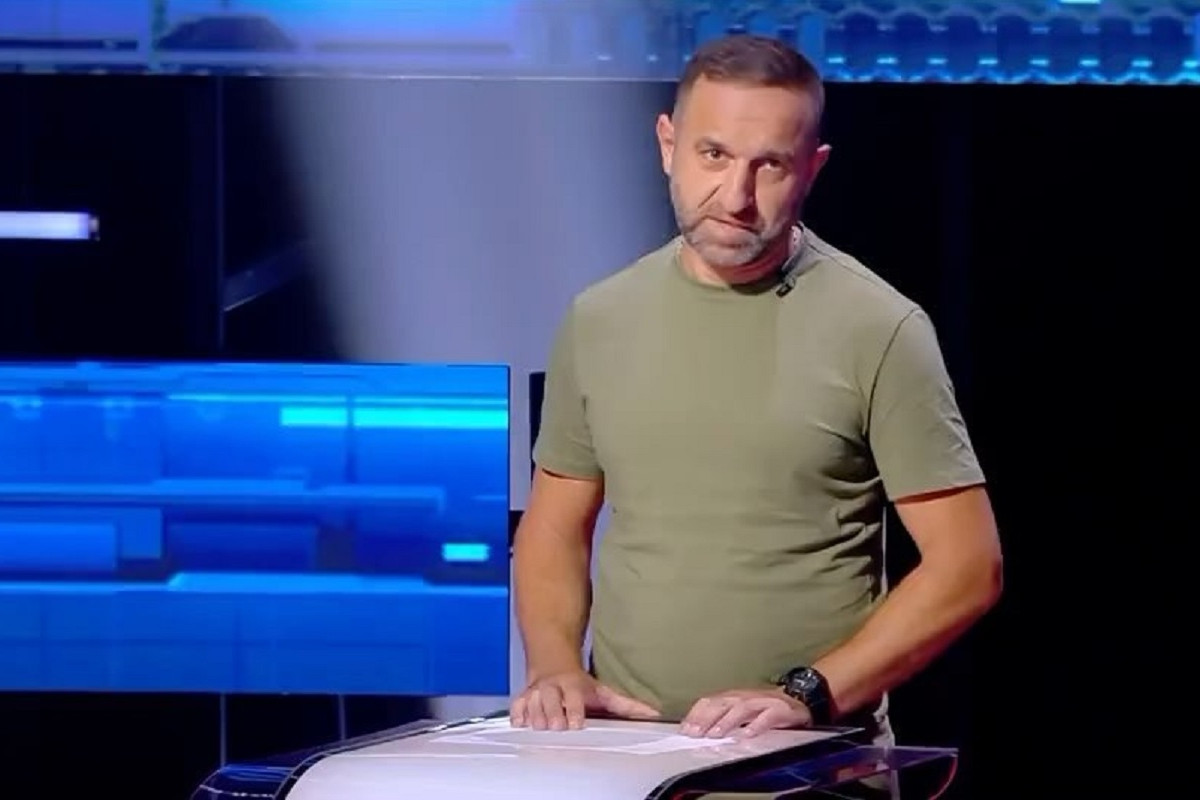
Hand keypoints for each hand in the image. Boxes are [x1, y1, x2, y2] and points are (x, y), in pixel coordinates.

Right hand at [510, 669, 660, 730]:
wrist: (552, 662)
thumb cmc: (579, 683)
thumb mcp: (602, 691)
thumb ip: (626, 705)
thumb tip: (653, 713)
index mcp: (573, 685)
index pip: (573, 697)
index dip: (574, 709)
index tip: (576, 722)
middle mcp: (554, 687)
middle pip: (551, 700)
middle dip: (552, 713)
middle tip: (556, 726)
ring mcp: (538, 692)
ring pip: (532, 703)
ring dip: (535, 715)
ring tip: (538, 726)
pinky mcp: (524, 698)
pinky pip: (517, 705)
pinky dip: (517, 713)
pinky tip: (520, 722)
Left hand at [679, 688, 811, 738]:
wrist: (797, 700)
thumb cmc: (765, 708)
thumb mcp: (741, 711)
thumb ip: (722, 718)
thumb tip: (698, 730)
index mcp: (733, 697)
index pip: (710, 701)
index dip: (696, 714)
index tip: (684, 729)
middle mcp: (745, 696)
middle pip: (721, 703)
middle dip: (706, 718)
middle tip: (695, 733)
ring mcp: (763, 701)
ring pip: (741, 708)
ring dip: (727, 721)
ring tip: (716, 734)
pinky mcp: (781, 709)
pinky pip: (768, 716)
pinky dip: (757, 725)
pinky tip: (748, 734)